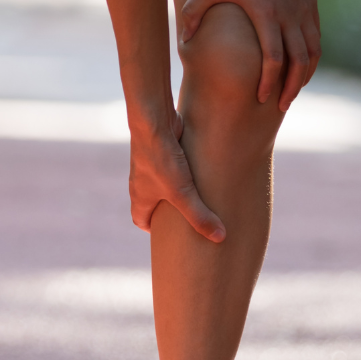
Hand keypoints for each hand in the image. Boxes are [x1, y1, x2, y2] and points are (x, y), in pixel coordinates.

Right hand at [129, 110, 225, 241]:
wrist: (153, 121)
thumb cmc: (161, 161)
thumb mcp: (183, 194)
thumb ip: (200, 216)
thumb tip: (220, 237)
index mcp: (140, 197)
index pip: (140, 220)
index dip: (154, 230)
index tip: (169, 236)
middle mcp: (141, 182)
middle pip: (152, 202)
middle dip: (168, 212)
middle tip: (186, 219)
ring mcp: (151, 164)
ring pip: (162, 183)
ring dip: (177, 189)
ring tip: (197, 196)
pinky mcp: (163, 149)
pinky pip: (172, 165)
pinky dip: (183, 170)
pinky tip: (201, 171)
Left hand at [177, 0, 322, 111]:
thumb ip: (192, 13)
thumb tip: (183, 41)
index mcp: (266, 14)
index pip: (273, 58)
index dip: (269, 82)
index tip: (260, 97)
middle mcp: (289, 15)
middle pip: (298, 62)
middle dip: (291, 88)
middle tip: (281, 105)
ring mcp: (304, 10)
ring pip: (312, 53)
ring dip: (304, 75)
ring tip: (293, 91)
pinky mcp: (310, 4)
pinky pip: (316, 38)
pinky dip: (311, 57)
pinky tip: (301, 68)